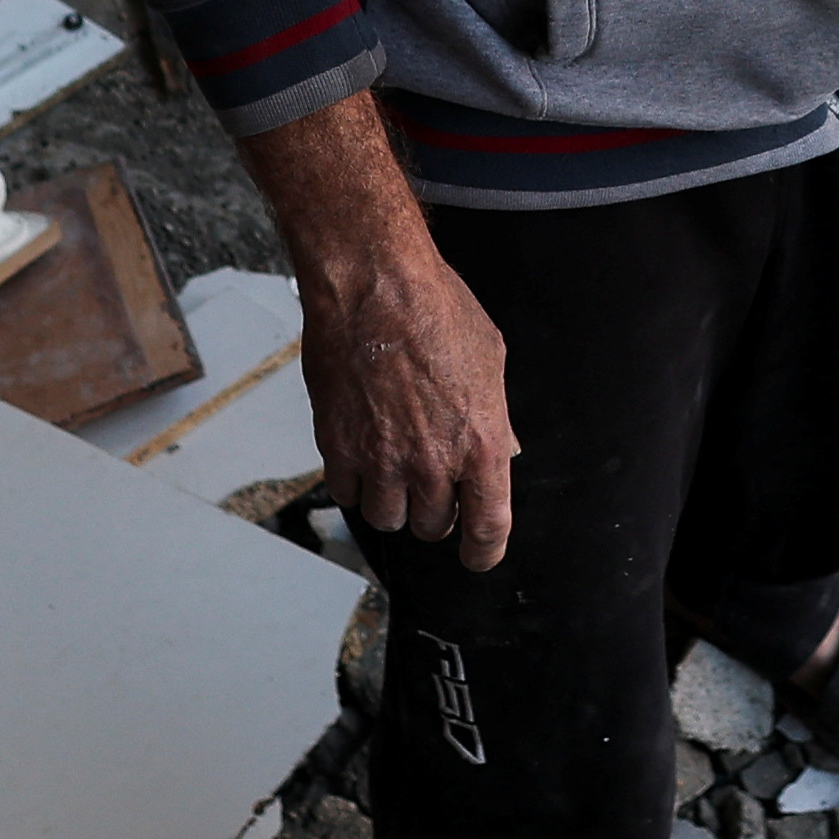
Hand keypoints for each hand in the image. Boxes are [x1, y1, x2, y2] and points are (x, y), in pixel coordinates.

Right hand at [234, 94, 517, 567]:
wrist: (371, 283)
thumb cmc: (435, 308)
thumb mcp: (490, 359)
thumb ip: (494, 415)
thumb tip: (499, 450)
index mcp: (481, 443)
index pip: (488, 528)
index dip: (483, 551)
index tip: (476, 555)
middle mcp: (432, 462)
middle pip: (433, 526)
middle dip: (434, 511)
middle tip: (428, 479)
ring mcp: (382, 459)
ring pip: (387, 518)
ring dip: (391, 498)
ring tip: (391, 461)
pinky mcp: (339, 448)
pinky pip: (347, 493)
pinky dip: (354, 480)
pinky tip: (360, 448)